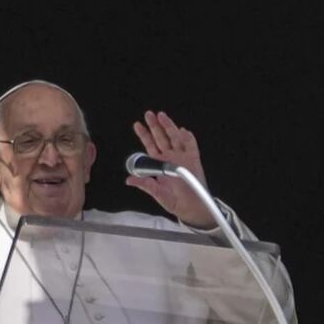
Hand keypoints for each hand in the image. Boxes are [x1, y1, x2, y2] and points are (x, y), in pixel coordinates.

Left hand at [126, 111, 216, 228]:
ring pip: (175, 138)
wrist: (191, 208)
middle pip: (162, 138)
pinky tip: (182, 131)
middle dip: (155, 126)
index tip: (137, 125)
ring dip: (169, 127)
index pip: (150, 146)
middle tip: (149, 115)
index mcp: (159, 164)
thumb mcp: (157, 194)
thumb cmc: (175, 201)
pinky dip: (187, 138)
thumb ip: (145, 185)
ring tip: (162, 117)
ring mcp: (182, 157)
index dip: (144, 135)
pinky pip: (191, 145)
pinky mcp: (194, 160)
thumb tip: (129, 180)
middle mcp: (170, 158)